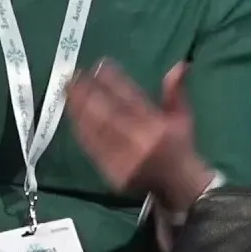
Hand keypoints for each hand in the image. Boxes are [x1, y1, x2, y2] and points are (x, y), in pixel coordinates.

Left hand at [66, 59, 214, 212]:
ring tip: (68, 91)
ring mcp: (124, 158)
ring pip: (96, 129)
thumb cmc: (178, 147)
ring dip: (79, 109)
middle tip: (73, 75)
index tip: (100, 64)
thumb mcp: (182, 117)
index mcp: (157, 126)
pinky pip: (92, 147)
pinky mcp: (112, 171)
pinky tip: (72, 116)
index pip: (131, 97)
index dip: (113, 79)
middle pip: (108, 112)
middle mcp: (140, 141)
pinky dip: (81, 130)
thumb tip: (180, 64)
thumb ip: (175, 90)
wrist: (178, 187)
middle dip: (89, 92)